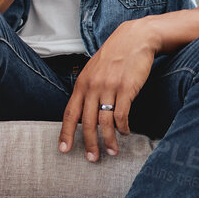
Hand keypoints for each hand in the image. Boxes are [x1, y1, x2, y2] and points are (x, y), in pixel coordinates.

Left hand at [59, 18, 159, 161]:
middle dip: (89, 143)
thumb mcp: (93, 70)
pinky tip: (125, 132)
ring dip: (109, 140)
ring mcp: (109, 87)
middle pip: (87, 122)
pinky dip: (123, 127)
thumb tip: (83, 112)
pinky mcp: (127, 88)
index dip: (66, 133)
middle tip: (92, 159)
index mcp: (81, 84)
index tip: (64, 150)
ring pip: (105, 122)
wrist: (134, 38)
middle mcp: (93, 87)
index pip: (70, 113)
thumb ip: (87, 89)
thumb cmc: (114, 55)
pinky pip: (122, 115)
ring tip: (112, 151)